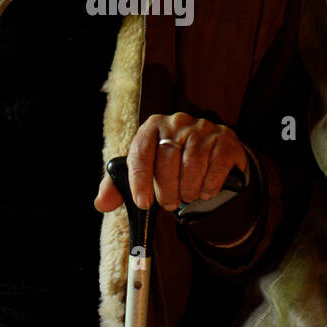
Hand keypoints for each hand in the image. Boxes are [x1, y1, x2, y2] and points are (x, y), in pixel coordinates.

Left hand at [95, 112, 247, 212]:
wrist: (208, 156)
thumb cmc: (169, 165)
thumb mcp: (142, 172)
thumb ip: (118, 187)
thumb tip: (101, 204)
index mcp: (152, 126)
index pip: (141, 152)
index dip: (140, 180)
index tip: (143, 203)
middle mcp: (177, 122)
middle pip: (167, 160)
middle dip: (167, 190)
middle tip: (168, 204)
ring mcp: (203, 128)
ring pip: (192, 165)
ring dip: (188, 190)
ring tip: (187, 196)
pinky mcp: (225, 139)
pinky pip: (215, 167)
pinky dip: (209, 186)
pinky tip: (205, 191)